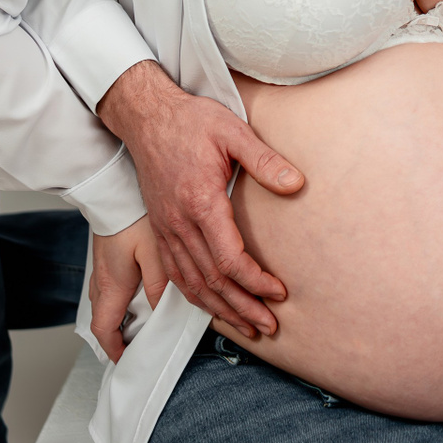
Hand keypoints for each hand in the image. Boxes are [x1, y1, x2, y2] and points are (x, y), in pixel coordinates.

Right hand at [88, 215, 167, 361]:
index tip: (127, 359)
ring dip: (117, 319)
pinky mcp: (104, 258)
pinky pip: (106, 289)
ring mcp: (100, 269)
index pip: (104, 331)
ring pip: (103, 305)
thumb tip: (160, 313)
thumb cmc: (133, 216)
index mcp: (112, 286)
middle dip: (116, 338)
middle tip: (137, 344)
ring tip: (140, 322)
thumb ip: (158, 285)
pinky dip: (118, 300)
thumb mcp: (153, 253)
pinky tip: (136, 293)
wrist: (112, 190)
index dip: (114, 349)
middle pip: (102, 321)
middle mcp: (101, 281)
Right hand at [95, 59, 303, 337]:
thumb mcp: (232, 131)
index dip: (255, 282)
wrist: (146, 116)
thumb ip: (264, 160)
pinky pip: (175, 275)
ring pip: (191, 284)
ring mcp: (166, 230)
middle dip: (242, 307)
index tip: (279, 292)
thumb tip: (296, 184)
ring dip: (220, 309)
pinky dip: (195, 297)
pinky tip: (212, 306)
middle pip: (212, 281)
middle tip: (269, 326)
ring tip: (247, 326)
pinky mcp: (159, 230)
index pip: (229, 258)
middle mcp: (180, 223)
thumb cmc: (191, 121)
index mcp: (200, 202)